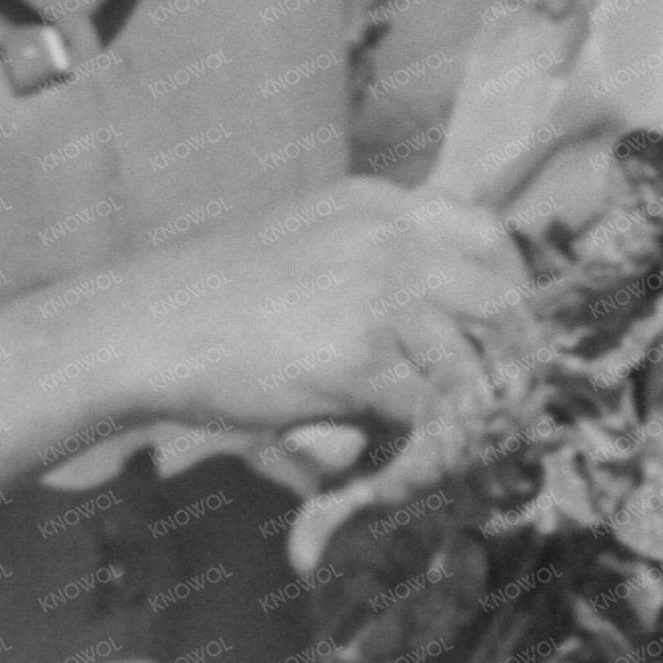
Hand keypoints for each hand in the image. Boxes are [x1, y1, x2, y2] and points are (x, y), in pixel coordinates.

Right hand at [115, 178, 537, 440]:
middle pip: (498, 300)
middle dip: (514, 358)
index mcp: (379, 205)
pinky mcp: (359, 359)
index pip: (486, 233)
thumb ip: (367, 254)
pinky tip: (416, 457)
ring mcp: (378, 296)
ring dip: (472, 410)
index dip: (513, 288)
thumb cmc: (215, 294)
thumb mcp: (305, 240)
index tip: (510, 334)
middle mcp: (389, 240)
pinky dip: (430, 443)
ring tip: (463, 441)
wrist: (148, 325)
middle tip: (508, 401)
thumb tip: (432, 311)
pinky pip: (428, 411)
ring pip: (470, 363)